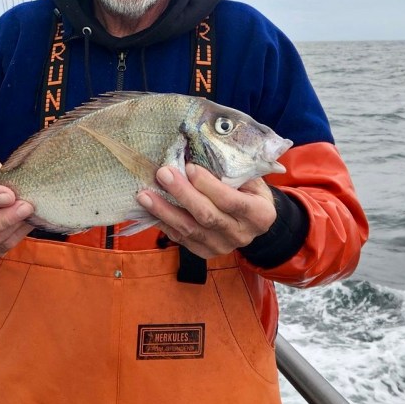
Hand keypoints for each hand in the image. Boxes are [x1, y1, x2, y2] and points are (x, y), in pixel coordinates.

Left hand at [136, 163, 276, 258]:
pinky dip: (164, 223)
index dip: (209, 185)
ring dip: (165, 211)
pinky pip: (180, 239)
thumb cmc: (249, 191)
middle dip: (182, 194)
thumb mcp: (251, 179)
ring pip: (190, 230)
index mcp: (259, 214)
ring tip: (145, 194)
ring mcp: (222, 247)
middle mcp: (242, 235)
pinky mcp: (205, 252)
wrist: (253, 221)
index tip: (190, 167)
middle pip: (207, 216)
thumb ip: (232, 171)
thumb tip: (199, 151)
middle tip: (163, 174)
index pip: (231, 201)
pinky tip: (149, 209)